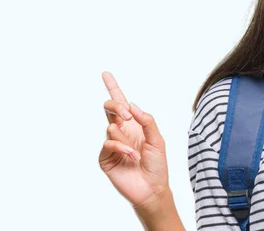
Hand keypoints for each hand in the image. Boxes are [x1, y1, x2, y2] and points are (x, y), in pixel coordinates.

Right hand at [99, 71, 169, 209]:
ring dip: (125, 136)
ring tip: (136, 151)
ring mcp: (112, 144)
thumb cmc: (157, 165)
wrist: (152, 189)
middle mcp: (121, 132)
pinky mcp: (105, 158)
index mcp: (134, 125)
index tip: (106, 74)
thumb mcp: (157, 139)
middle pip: (110, 108)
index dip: (113, 88)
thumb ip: (146, 121)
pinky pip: (108, 143)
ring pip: (110, 126)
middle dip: (116, 105)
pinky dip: (120, 147)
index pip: (122, 103)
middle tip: (127, 114)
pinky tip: (130, 156)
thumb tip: (132, 105)